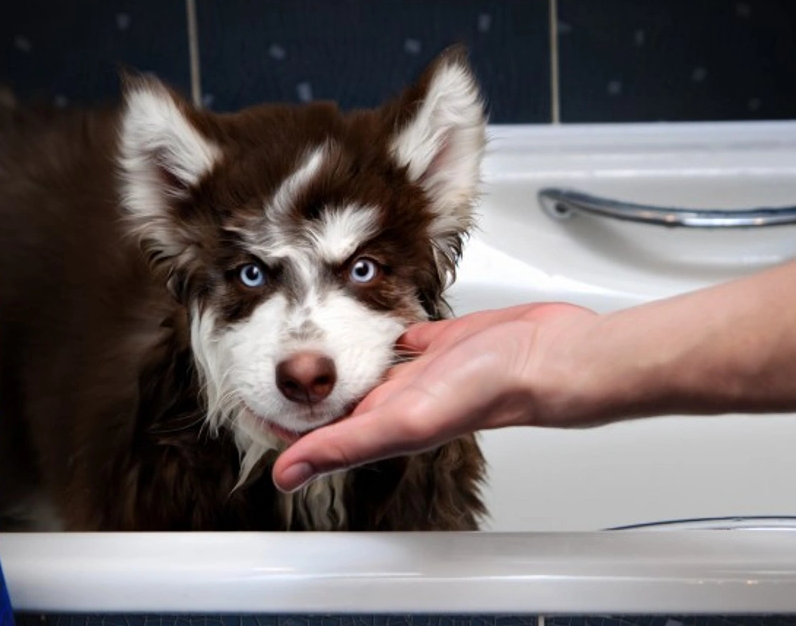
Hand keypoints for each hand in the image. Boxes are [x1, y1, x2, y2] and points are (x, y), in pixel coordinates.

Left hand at [271, 302, 598, 492]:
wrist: (548, 356)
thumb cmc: (491, 391)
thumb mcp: (406, 418)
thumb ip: (345, 444)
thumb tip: (287, 474)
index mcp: (383, 423)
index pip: (317, 431)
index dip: (281, 422)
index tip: (246, 401)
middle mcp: (397, 399)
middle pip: (336, 401)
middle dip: (302, 389)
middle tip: (264, 366)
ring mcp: (420, 370)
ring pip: (365, 369)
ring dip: (337, 362)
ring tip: (304, 346)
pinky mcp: (441, 341)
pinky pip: (400, 338)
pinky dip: (378, 332)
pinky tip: (368, 321)